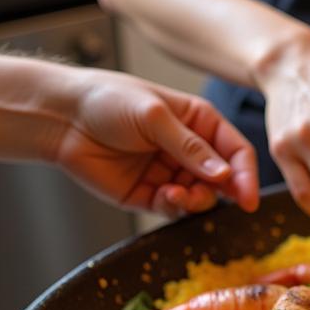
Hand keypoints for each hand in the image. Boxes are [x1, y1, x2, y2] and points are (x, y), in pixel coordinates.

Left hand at [54, 72, 259, 216]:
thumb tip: (224, 174)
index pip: (235, 151)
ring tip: (180, 196)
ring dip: (197, 200)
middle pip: (223, 178)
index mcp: (198, 122)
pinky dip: (176, 207)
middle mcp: (188, 149)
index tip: (249, 197)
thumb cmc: (106, 100)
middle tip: (224, 201)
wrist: (60, 117)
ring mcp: (169, 173)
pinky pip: (174, 208)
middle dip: (225, 192)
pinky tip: (166, 197)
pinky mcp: (149, 194)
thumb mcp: (155, 116)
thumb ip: (190, 147)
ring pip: (201, 197)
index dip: (246, 174)